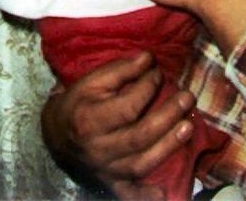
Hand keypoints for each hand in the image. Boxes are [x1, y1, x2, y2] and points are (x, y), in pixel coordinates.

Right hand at [41, 52, 195, 200]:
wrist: (56, 133)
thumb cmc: (77, 102)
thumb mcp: (91, 81)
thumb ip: (120, 70)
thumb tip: (148, 59)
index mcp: (89, 119)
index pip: (128, 107)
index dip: (147, 89)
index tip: (158, 73)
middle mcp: (97, 149)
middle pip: (139, 136)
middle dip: (167, 116)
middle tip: (187, 97)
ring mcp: (104, 169)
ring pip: (141, 163)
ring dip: (169, 146)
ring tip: (189, 126)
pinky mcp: (110, 183)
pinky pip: (129, 194)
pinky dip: (145, 197)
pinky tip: (164, 194)